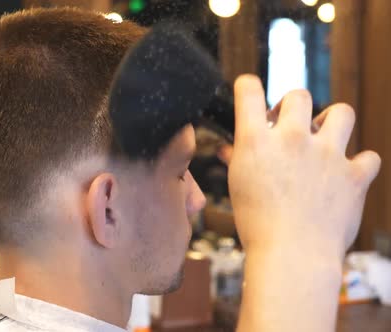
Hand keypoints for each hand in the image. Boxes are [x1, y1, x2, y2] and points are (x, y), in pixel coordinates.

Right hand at [229, 75, 379, 258]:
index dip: (247, 86)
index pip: (249, 92)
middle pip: (298, 95)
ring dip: (332, 121)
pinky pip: (368, 157)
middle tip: (289, 125)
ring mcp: (327, 155)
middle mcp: (292, 140)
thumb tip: (230, 148)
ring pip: (342, 112)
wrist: (293, 256)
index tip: (249, 89)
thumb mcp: (237, 187)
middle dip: (292, 105)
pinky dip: (359, 164)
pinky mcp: (354, 176)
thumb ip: (236, 159)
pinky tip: (346, 174)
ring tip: (323, 137)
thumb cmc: (257, 226)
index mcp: (256, 142)